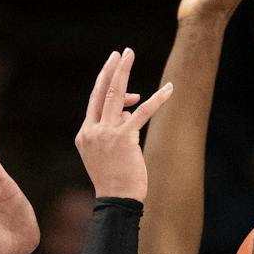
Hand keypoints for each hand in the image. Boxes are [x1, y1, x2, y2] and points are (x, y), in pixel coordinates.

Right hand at [74, 48, 172, 200]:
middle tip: (119, 53)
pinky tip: (169, 88)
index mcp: (84, 134)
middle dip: (111, 69)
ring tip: (129, 54)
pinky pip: (143, 113)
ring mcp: (106, 133)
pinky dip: (158, 99)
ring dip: (123, 71)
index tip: (116, 72)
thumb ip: (115, 132)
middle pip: (100, 92)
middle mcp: (92, 130)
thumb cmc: (115, 182)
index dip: (106, 86)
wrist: (116, 201)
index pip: (95, 103)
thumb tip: (130, 114)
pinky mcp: (124, 138)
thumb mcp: (108, 154)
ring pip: (115, 95)